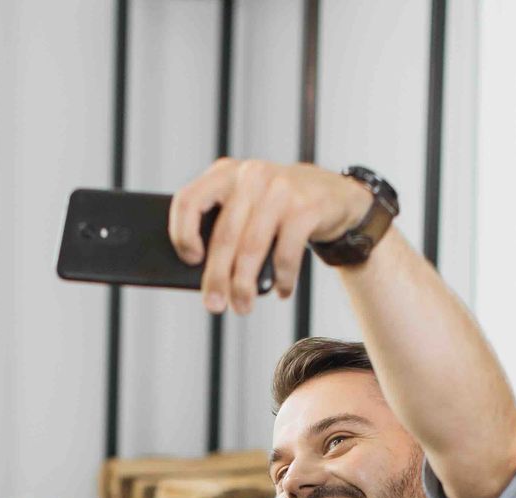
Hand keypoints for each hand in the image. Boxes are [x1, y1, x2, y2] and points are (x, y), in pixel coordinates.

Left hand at [168, 159, 374, 314]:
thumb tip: (201, 276)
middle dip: (217, 277)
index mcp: (225, 173)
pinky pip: (286, 254)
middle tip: (213, 305)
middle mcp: (251, 176)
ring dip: (245, 286)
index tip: (190, 260)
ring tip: (242, 306)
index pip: (189, 200)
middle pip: (224, 235)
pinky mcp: (306, 208)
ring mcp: (280, 190)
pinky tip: (280, 290)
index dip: (182, 233)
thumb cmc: (276, 207)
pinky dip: (282, 279)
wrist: (333, 194)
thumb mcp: (246, 203)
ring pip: (252, 249)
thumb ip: (223, 224)